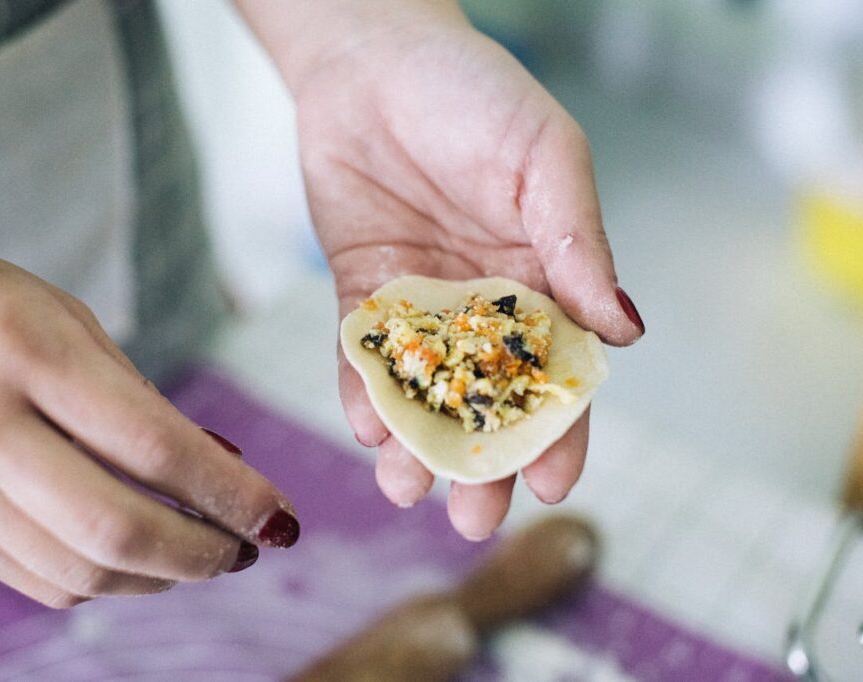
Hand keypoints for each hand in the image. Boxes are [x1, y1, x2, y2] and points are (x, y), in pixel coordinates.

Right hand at [0, 206, 297, 606]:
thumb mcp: (63, 315)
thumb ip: (138, 396)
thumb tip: (219, 467)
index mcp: (26, 350)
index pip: (155, 447)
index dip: (233, 493)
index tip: (279, 513)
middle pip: (119, 530)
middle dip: (208, 552)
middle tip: (252, 545)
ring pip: (81, 572)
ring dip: (163, 575)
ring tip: (207, 551)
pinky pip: (38, 580)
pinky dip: (106, 581)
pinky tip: (139, 557)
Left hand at [294, 20, 643, 538]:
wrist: (373, 59)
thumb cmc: (474, 94)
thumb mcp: (545, 158)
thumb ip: (578, 244)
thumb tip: (627, 331)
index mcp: (543, 278)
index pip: (559, 372)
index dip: (559, 431)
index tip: (552, 484)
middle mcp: (484, 303)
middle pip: (488, 401)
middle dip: (483, 463)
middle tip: (473, 520)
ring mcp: (421, 303)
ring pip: (423, 392)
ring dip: (417, 444)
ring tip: (407, 489)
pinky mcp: (363, 292)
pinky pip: (363, 355)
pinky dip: (363, 392)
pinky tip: (368, 426)